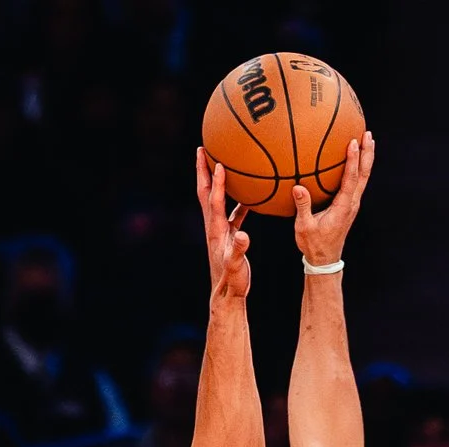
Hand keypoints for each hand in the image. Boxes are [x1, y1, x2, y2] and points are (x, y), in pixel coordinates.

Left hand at [197, 150, 250, 301]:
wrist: (227, 295)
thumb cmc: (232, 282)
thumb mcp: (236, 267)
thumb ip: (239, 251)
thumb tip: (243, 235)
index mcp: (216, 231)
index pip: (215, 201)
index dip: (217, 183)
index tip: (219, 163)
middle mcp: (214, 227)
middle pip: (205, 193)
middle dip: (203, 171)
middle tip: (201, 149)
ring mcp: (219, 230)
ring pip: (216, 199)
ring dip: (216, 180)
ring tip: (220, 161)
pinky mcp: (227, 235)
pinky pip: (231, 211)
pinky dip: (235, 199)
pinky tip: (247, 192)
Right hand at [291, 130, 374, 267]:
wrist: (325, 261)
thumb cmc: (314, 245)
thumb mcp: (304, 227)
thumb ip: (303, 207)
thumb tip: (298, 187)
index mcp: (343, 208)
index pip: (350, 179)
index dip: (353, 160)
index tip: (353, 142)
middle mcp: (352, 204)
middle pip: (364, 175)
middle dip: (367, 153)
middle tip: (367, 134)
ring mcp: (352, 205)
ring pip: (363, 178)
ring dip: (366, 159)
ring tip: (366, 140)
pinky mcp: (349, 206)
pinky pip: (357, 183)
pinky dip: (359, 168)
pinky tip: (355, 159)